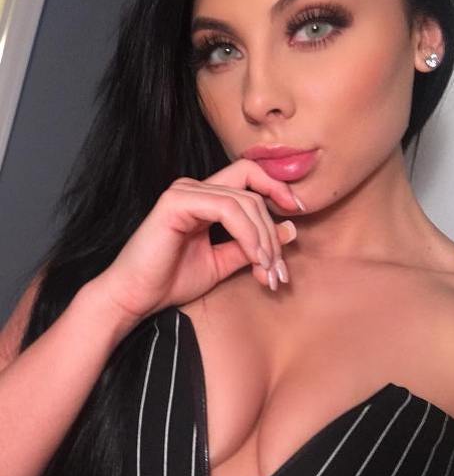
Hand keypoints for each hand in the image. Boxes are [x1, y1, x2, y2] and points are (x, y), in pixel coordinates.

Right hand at [95, 158, 299, 322]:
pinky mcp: (177, 202)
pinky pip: (227, 209)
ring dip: (263, 238)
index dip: (276, 188)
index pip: (249, 178)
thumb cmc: (171, 280)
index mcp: (204, 198)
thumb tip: (290, 229)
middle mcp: (195, 188)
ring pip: (244, 201)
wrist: (134, 297)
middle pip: (253, 193)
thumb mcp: (222, 262)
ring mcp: (184, 192)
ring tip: (267, 270)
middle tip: (278, 270)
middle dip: (273, 232)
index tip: (297, 211)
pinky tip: (254, 258)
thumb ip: (252, 246)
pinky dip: (248, 234)